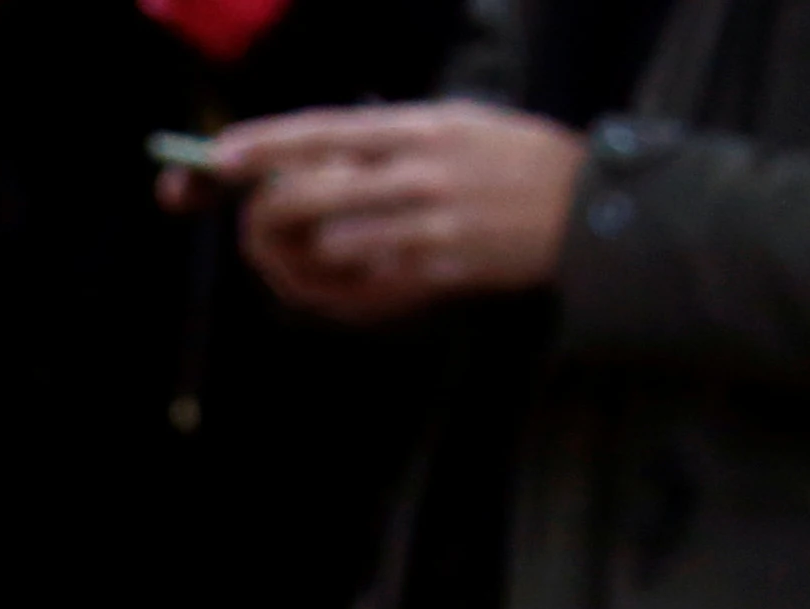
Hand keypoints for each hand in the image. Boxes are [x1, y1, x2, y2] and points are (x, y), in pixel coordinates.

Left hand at [202, 100, 588, 324]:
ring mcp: (430, 223)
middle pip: (311, 194)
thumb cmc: (514, 162)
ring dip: (309, 253)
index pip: (325, 130)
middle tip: (254, 222)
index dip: (265, 145)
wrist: (590, 209)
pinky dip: (349, 282)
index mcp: (422, 127)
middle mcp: (421, 171)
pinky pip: (369, 282)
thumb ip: (388, 138)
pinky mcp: (441, 268)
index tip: (219, 157)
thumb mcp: (457, 125)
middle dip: (268, 214)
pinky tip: (355, 274)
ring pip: (331, 244)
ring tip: (315, 251)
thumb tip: (312, 156)